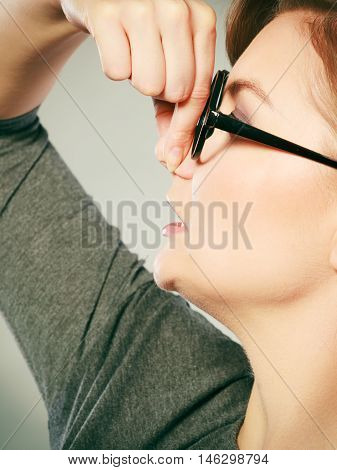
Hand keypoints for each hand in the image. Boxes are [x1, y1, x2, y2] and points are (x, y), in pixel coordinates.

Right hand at [60, 0, 216, 171]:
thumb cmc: (142, 32)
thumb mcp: (169, 63)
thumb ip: (176, 109)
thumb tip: (173, 157)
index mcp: (201, 20)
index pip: (200, 89)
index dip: (187, 126)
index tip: (176, 154)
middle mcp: (177, 9)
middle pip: (176, 90)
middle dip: (160, 93)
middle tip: (150, 70)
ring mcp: (142, 8)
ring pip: (147, 83)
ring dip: (136, 78)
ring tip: (134, 53)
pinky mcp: (108, 14)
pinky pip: (116, 71)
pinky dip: (114, 65)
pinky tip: (116, 44)